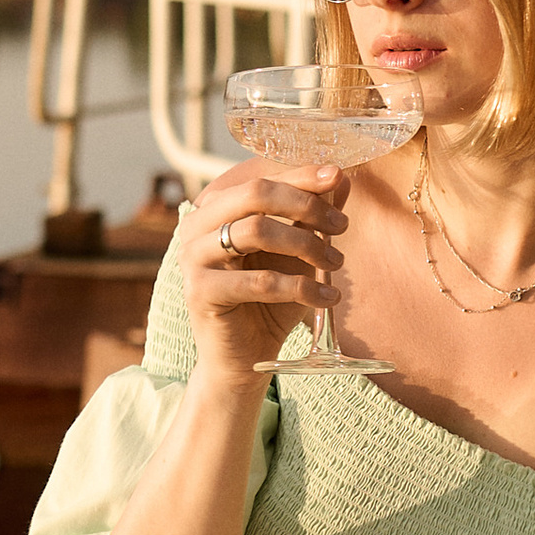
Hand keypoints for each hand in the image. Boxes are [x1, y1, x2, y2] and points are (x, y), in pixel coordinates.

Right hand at [180, 162, 348, 378]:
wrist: (244, 358)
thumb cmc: (268, 303)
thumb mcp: (296, 254)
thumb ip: (311, 217)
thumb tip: (341, 179)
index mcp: (214, 210)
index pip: (261, 179)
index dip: (301, 176)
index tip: (338, 177)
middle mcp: (196, 226)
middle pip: (255, 194)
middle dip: (306, 205)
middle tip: (341, 226)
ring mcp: (193, 258)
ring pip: (257, 230)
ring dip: (307, 245)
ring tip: (336, 264)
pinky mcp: (200, 292)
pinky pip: (260, 280)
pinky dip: (301, 287)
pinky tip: (328, 298)